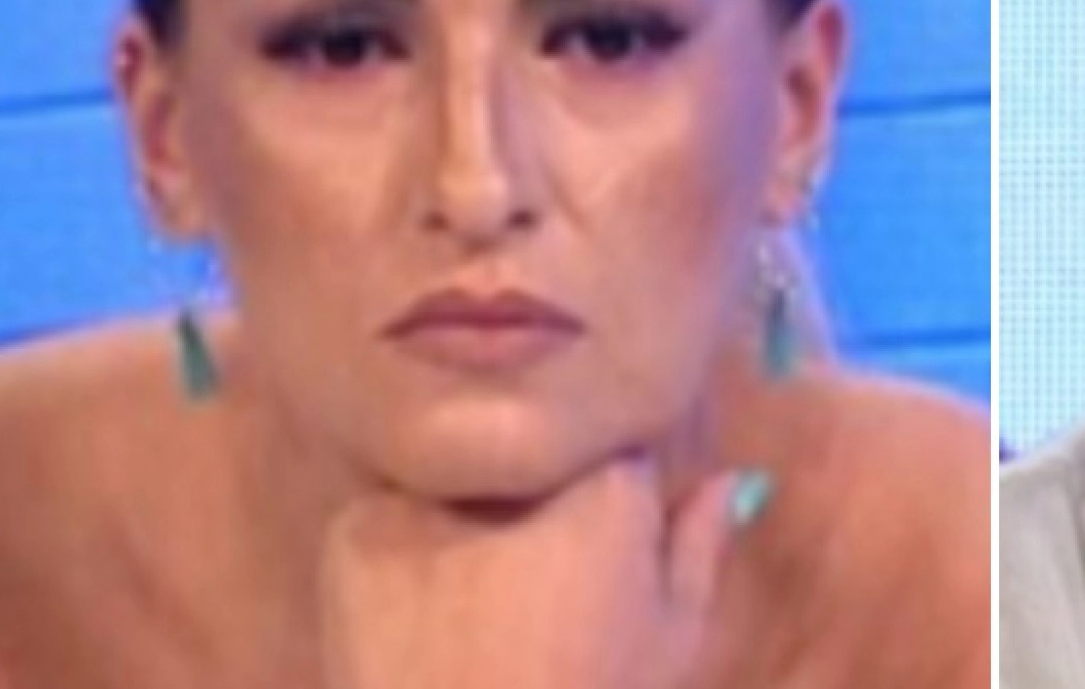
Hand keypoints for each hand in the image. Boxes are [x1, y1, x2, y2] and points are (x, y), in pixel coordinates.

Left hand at [318, 458, 759, 688]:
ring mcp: (426, 490)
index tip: (606, 539)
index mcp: (605, 485)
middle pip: (536, 454)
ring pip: (464, 478)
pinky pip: (394, 512)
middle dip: (541, 492)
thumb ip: (699, 545)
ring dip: (471, 511)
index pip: (617, 444)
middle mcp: (513, 468)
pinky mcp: (353, 528)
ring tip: (477, 591)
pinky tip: (423, 604)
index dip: (614, 492)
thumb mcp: (672, 640)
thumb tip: (730, 477)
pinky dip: (406, 543)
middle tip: (540, 569)